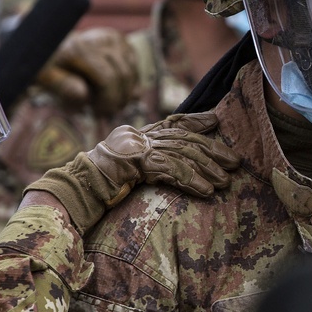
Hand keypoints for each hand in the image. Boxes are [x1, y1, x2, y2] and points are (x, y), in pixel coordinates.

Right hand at [25, 112, 240, 234]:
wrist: (75, 189)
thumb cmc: (101, 184)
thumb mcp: (128, 166)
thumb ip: (150, 159)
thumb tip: (178, 164)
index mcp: (138, 135)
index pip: (172, 122)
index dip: (195, 120)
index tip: (216, 120)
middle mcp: (140, 137)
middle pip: (185, 140)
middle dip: (212, 151)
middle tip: (235, 162)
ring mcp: (138, 148)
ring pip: (182, 154)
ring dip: (207, 169)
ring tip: (224, 182)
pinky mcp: (136, 163)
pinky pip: (171, 170)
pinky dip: (191, 180)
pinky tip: (206, 191)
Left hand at [36, 27, 138, 114]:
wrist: (53, 44)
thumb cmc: (50, 66)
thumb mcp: (48, 78)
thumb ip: (64, 87)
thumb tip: (83, 95)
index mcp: (82, 48)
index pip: (108, 79)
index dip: (108, 101)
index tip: (99, 114)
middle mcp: (102, 39)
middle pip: (123, 76)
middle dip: (118, 98)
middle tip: (107, 113)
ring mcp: (115, 39)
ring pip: (132, 73)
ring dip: (125, 93)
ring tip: (110, 104)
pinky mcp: (122, 41)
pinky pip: (134, 68)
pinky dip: (128, 83)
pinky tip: (115, 92)